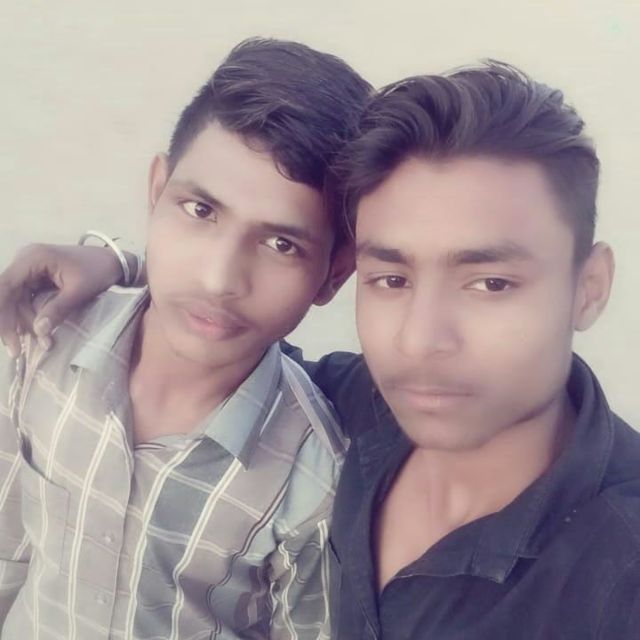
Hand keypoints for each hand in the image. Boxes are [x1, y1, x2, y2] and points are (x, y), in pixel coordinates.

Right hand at [0, 243, 123, 356]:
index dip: (2, 312)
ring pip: (16, 302)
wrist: (115, 262)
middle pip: (7, 296)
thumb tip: (37, 330)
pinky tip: (40, 335)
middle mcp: (26, 261)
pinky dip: (32, 318)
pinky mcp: (37, 280)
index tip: (6, 336)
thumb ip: (57, 309)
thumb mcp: (80, 292)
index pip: (5, 286)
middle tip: (17, 351)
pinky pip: (26, 301)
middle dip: (12, 324)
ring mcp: (30, 270)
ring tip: (44, 343)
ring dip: (25, 324)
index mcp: (33, 258)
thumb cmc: (99, 271)